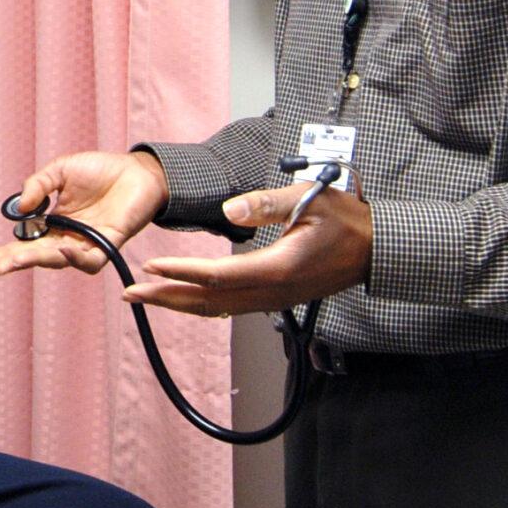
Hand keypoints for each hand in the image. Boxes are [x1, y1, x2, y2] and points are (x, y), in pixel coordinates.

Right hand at [0, 149, 167, 276]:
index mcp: (56, 222)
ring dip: (41, 260)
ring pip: (61, 260)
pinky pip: (91, 259)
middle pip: (42, 255)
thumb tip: (20, 208)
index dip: (12, 251)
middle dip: (19, 261)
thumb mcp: (61, 170)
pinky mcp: (109, 243)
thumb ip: (38, 185)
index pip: (30, 242)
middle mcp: (70, 236)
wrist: (136, 169)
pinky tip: (61, 248)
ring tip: (19, 259)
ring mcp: (89, 242)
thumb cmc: (101, 169)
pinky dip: (75, 257)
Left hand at [127, 179, 373, 315]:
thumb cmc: (345, 220)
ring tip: (147, 298)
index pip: (219, 275)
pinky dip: (203, 305)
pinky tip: (185, 299)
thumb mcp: (308, 199)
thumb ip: (266, 203)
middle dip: (167, 298)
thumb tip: (229, 208)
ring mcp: (275, 299)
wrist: (376, 249)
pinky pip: (233, 307)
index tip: (151, 265)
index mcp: (278, 267)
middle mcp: (273, 291)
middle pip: (211, 301)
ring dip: (181, 304)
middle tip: (131, 294)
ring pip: (219, 309)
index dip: (182, 272)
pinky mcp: (277, 298)